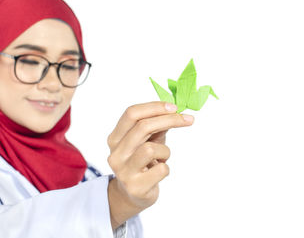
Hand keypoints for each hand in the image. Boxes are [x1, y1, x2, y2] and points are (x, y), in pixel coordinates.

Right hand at [107, 101, 193, 228]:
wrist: (132, 195)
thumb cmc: (142, 163)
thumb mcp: (145, 141)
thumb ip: (155, 126)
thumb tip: (173, 110)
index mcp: (115, 138)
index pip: (131, 114)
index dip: (154, 107)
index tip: (174, 107)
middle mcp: (116, 154)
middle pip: (142, 127)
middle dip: (169, 120)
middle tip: (188, 119)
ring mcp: (124, 171)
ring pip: (151, 149)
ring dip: (165, 151)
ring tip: (162, 158)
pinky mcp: (136, 187)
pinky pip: (161, 170)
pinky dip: (166, 168)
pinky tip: (159, 172)